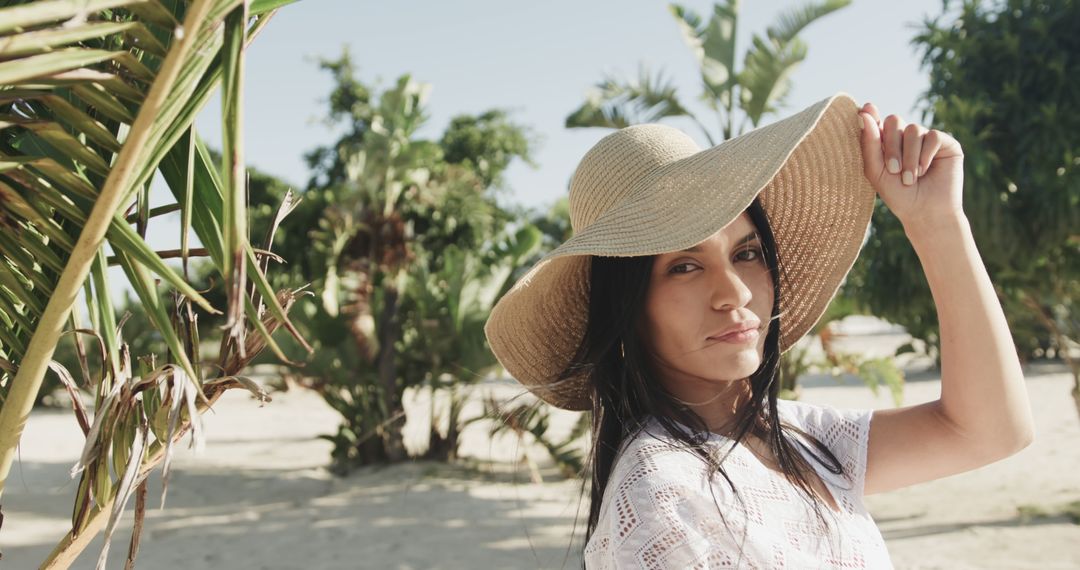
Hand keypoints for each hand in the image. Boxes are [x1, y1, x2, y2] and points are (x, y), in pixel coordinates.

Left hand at [857, 102, 966, 235]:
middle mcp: (906, 137)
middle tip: (893, 170)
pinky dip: (925, 155)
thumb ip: (869, 143)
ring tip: (910, 178)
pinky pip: (932, 135)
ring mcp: (926, 139)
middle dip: (891, 146)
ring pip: (913, 129)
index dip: (872, 115)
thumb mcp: (876, 171)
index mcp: (887, 143)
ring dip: (908, 156)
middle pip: (894, 121)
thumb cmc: (898, 195)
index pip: (878, 122)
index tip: (866, 109)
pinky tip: (925, 171)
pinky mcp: (946, 142)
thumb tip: (864, 113)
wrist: (925, 212)